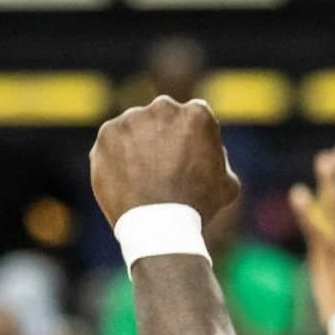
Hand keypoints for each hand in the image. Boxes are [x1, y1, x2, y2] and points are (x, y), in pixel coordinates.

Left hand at [90, 97, 239, 228]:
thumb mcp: (227, 185)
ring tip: (141, 180)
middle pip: (161, 119)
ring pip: (134, 130)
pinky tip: (125, 181)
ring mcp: (132, 119)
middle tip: (161, 170)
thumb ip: (220, 160)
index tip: (185, 160)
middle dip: (161, 138)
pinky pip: (111, 145)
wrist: (159, 226)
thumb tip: (212, 153)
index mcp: (197, 113)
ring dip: (136, 147)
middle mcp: (163, 108)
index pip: (192, 119)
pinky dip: (115, 160)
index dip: (190, 140)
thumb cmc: (197, 208)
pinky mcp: (107, 135)